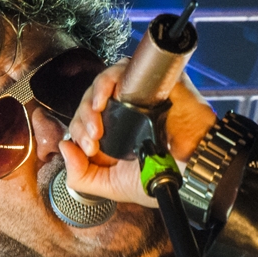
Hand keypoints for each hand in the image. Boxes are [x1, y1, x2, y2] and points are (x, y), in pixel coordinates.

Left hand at [57, 61, 217, 205]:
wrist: (194, 172)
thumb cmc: (161, 178)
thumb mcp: (111, 186)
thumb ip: (81, 176)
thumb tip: (63, 147)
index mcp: (113, 132)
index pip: (83, 119)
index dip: (78, 131)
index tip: (89, 149)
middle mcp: (123, 111)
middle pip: (90, 99)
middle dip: (83, 119)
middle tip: (93, 140)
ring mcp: (138, 95)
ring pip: (104, 82)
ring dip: (92, 99)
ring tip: (96, 121)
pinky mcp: (152, 83)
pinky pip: (124, 69)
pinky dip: (109, 81)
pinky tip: (106, 100)